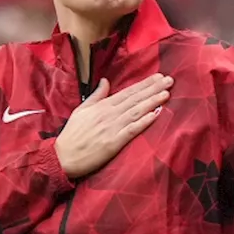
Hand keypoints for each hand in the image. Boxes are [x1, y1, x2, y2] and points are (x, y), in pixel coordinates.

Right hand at [54, 74, 171, 178]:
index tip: (158, 77)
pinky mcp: (114, 142)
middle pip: (135, 99)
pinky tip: (155, 115)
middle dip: (153, 89)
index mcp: (102, 106)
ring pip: (136, 111)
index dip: (144, 84)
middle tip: (169, 80)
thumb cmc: (72, 135)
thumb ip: (96, 95)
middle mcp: (109, 114)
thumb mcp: (82, 110)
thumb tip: (105, 81)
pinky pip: (131, 130)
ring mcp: (112, 128)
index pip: (127, 92)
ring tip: (166, 93)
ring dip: (152, 102)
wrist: (63, 156)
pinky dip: (144, 122)